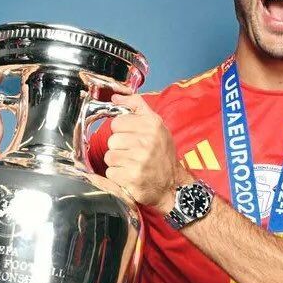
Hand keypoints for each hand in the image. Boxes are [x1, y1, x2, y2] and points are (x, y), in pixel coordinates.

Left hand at [105, 94, 192, 212]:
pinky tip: (130, 175)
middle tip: (132, 153)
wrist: (172, 185)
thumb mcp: (156, 125)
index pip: (117, 122)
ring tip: (131, 164)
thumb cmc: (162, 154)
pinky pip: (110, 172)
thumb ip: (137, 106)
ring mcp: (139, 161)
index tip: (131, 137)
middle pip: (112, 140)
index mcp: (152, 125)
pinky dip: (118, 176)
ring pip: (109, 156)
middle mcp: (147, 142)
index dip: (122, 131)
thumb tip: (115, 97)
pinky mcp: (132, 178)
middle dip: (119, 148)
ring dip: (117, 162)